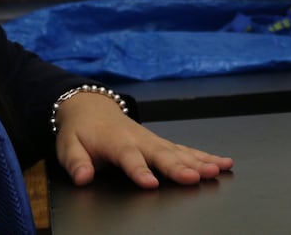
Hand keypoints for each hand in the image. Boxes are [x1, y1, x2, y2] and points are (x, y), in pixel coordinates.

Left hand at [55, 90, 231, 187]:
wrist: (91, 107)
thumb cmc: (80, 130)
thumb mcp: (68, 146)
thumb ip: (76, 163)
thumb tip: (82, 178)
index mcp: (117, 142)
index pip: (130, 158)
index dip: (140, 171)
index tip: (151, 184)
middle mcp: (141, 140)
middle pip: (163, 155)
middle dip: (181, 167)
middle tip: (198, 177)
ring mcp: (154, 141)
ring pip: (180, 151)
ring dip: (201, 161)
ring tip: (218, 170)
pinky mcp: (162, 143)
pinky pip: (186, 150)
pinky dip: (205, 156)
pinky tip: (222, 164)